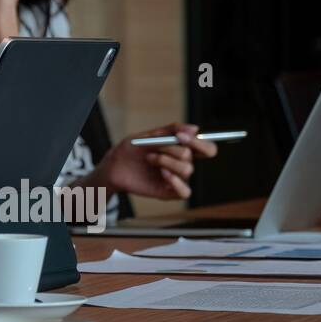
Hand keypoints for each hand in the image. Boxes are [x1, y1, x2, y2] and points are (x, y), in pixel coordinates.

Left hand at [94, 123, 218, 199]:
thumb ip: (170, 130)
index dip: (198, 142)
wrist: (113, 167)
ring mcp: (177, 179)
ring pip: (187, 170)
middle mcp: (182, 164)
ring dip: (166, 161)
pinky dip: (177, 182)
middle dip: (171, 149)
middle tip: (155, 147)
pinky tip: (163, 174)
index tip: (180, 137)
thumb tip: (196, 128)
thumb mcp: (147, 135)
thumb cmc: (131, 149)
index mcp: (181, 149)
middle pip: (191, 156)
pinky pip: (185, 191)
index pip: (207, 149)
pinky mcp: (169, 192)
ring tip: (149, 158)